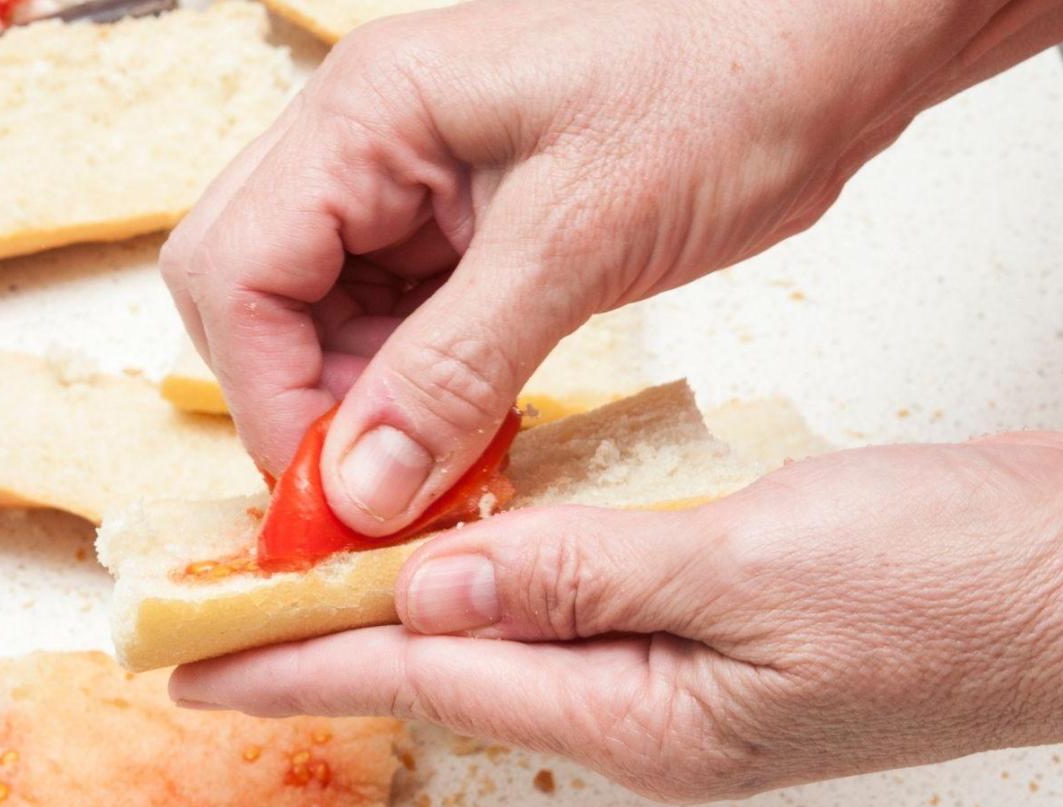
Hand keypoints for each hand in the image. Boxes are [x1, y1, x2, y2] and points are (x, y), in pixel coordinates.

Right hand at [160, 0, 1062, 534]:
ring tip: (432, 476)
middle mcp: (363, 142)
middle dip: (297, 403)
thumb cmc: (722, 87)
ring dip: (359, 410)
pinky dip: (414, 395)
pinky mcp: (460, 229)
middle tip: (371, 493)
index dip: (268, 398)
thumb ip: (455, 367)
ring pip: (319, 322)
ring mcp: (408, 184)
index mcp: (365, 113)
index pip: (237, 272)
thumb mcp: (580, 237)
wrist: (824, 52)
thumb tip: (358, 489)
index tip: (330, 498)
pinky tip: (466, 439)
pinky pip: (393, 327)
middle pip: (250, 295)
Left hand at [171, 434, 1062, 801]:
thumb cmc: (964, 589)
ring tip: (312, 585)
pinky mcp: (719, 625)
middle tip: (222, 622)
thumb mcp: (757, 567)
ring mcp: (686, 676)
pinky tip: (467, 556)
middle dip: (329, 646)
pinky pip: (577, 605)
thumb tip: (436, 588)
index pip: (431, 677)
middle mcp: (652, 712)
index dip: (302, 663)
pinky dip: (505, 577)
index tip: (195, 659)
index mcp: (649, 718)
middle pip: (452, 671)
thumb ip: (586, 575)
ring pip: (509, 640)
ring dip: (407, 609)